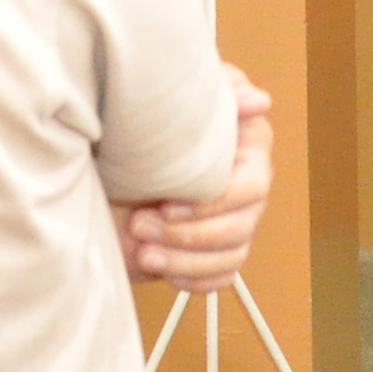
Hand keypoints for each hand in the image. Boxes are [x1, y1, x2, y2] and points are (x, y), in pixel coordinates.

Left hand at [121, 69, 273, 294]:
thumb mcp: (179, 93)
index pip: (252, 186)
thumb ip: (224, 90)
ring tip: (142, 253)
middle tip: (139, 226)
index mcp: (249, 150)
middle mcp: (247, 190)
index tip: (168, 205)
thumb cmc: (149, 116)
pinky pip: (221, 277)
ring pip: (230, 257)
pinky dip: (193, 280)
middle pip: (240, 228)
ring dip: (184, 262)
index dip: (212, 203)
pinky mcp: (214, 251)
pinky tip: (161, 270)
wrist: (112, 154)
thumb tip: (260, 101)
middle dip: (187, 235)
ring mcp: (233, 223)